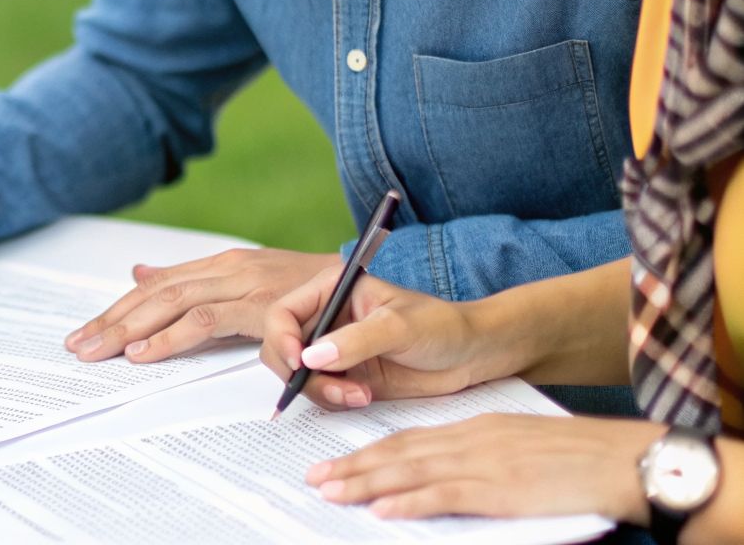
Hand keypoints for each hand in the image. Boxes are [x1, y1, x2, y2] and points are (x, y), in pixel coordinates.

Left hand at [64, 247, 338, 362]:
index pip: (158, 286)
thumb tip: (140, 272)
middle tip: (79, 348)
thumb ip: (195, 280)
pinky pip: (212, 321)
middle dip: (113, 321)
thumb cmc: (317, 294)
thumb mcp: (251, 281)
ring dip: (132, 330)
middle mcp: (232, 269)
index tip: (85, 333)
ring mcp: (249, 285)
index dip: (118, 309)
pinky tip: (146, 354)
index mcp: (225, 266)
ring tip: (101, 353)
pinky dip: (175, 338)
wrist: (380, 295)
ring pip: (175, 304)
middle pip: (158, 293)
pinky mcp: (269, 307)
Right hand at [260, 268, 491, 408]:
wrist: (470, 356)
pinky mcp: (343, 377)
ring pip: (297, 376)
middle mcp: (325, 319)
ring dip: (321, 391)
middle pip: (282, 348)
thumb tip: (312, 357)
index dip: (282, 338)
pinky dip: (333, 401)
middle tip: (333, 386)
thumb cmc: (442, 326)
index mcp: (331, 291)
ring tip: (358, 395)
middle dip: (301, 373)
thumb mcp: (399, 326)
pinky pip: (319, 393)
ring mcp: (332, 350)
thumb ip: (356, 341)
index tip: (299, 362)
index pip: (283, 313)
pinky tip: (363, 397)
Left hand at [306, 414, 659, 522]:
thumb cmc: (579, 456)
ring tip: (331, 491)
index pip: (411, 439)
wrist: (621, 457)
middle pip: (399, 453)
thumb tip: (452, 476)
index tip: (340, 461)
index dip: (371, 451)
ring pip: (410, 472)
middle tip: (316, 477)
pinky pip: (444, 495)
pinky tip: (382, 509)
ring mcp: (483, 463)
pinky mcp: (499, 488)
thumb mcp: (520, 446)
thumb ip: (483, 456)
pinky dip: (409, 502)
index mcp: (476, 428)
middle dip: (354, 466)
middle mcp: (471, 440)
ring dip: (366, 483)